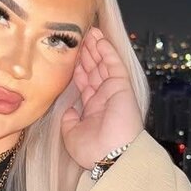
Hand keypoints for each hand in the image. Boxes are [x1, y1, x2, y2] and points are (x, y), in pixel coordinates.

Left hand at [60, 27, 143, 169]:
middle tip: (80, 38)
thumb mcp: (71, 135)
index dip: (78, 68)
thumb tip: (69, 109)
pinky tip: (99, 39)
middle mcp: (104, 98)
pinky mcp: (122, 87)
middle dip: (87, 54)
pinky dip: (107, 51)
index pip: (85, 83)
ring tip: (89, 32)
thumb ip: (68, 120)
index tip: (72, 56)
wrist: (111, 157)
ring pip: (104, 64)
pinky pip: (114, 64)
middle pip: (95, 70)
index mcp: (93, 109)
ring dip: (96, 48)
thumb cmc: (92, 152)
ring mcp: (114, 91)